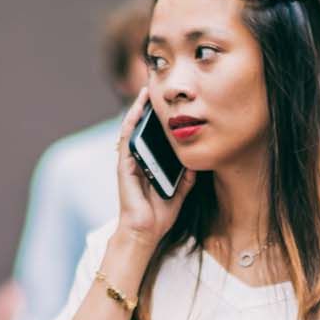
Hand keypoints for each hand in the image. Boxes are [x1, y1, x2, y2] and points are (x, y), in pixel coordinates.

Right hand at [113, 89, 190, 244]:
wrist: (146, 232)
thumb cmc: (160, 215)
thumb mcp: (181, 192)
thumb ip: (187, 177)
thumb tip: (196, 161)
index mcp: (150, 164)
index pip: (155, 136)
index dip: (161, 119)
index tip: (171, 102)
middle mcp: (138, 160)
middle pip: (143, 128)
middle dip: (150, 107)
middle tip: (159, 87)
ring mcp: (129, 161)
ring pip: (133, 128)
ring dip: (139, 108)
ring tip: (148, 89)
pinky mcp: (124, 165)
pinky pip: (127, 137)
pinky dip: (132, 121)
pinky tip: (139, 107)